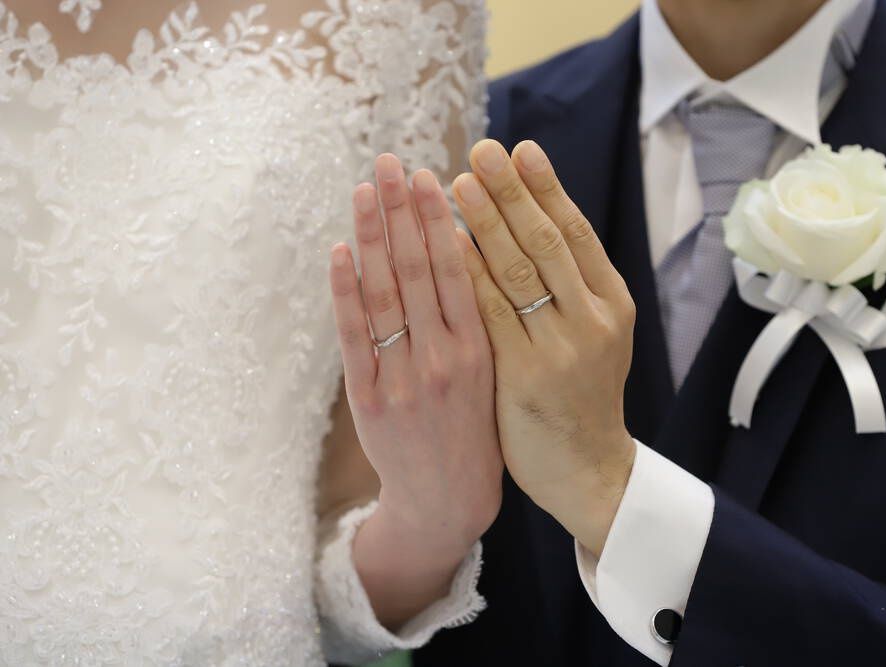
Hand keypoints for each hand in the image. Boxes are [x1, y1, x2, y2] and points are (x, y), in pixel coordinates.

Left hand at [329, 154, 502, 624]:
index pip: (458, 272)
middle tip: (389, 162)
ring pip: (385, 295)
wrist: (448, 501)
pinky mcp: (367, 401)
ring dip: (371, 238)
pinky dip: (345, 292)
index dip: (439, 221)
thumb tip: (457, 253)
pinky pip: (354, 337)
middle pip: (417, 272)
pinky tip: (340, 252)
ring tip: (364, 191)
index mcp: (480, 351)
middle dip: (401, 212)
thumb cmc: (476, 429)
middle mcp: (443, 361)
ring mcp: (402, 380)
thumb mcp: (492, 375)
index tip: (429, 177)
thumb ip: (476, 322)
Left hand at [453, 139, 636, 555]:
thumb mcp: (596, 336)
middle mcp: (587, 323)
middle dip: (508, 193)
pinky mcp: (517, 379)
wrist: (584, 471)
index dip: (545, 189)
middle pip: (541, 244)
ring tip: (448, 184)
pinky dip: (458, 276)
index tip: (518, 149)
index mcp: (610, 306)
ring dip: (477, 224)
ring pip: (509, 273)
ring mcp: (552, 352)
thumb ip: (574, 286)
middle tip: (479, 150)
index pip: (574, 233)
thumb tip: (538, 218)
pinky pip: (480, 316)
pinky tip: (442, 246)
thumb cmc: (581, 395)